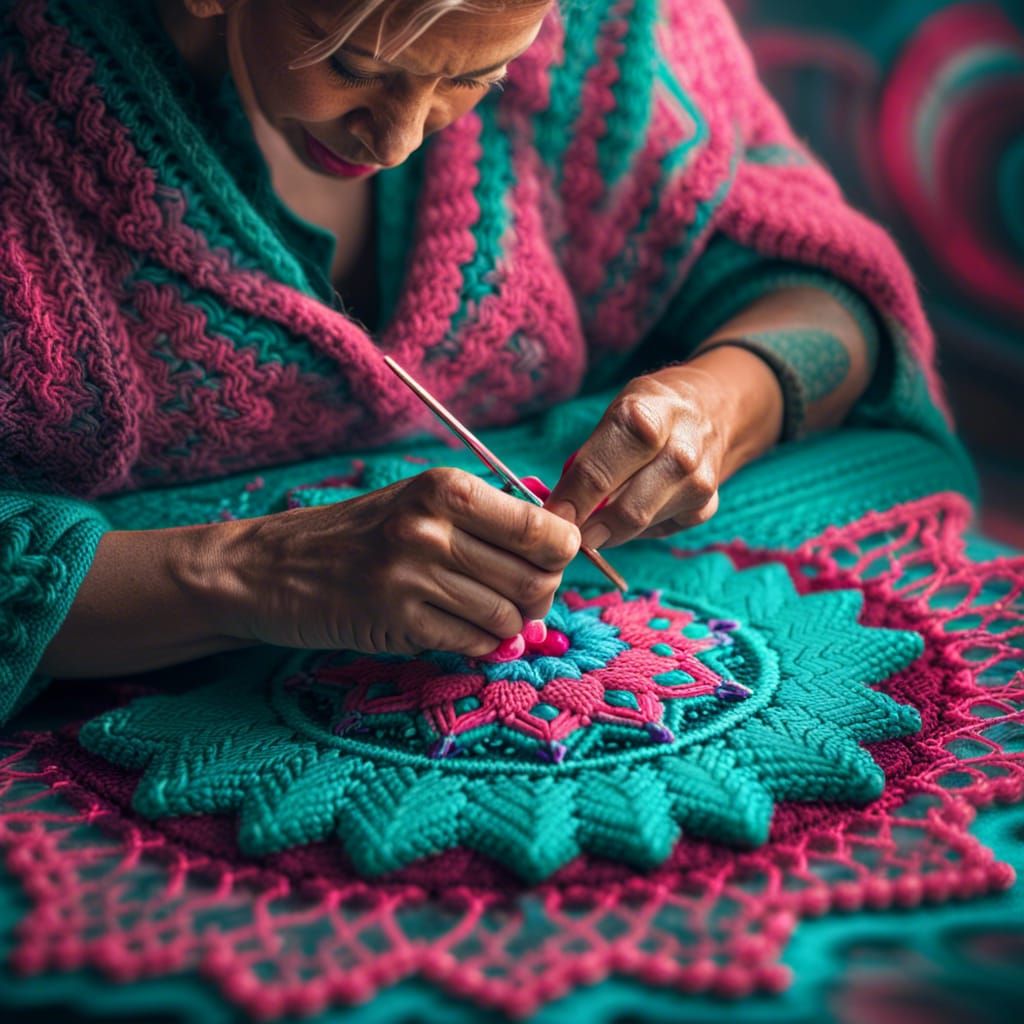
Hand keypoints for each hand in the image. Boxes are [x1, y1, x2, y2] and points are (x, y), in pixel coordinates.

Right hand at [213, 467, 580, 656]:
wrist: (271, 568)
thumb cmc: (358, 536)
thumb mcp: (420, 504)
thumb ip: (486, 520)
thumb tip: (561, 548)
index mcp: (446, 488)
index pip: (545, 530)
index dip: (558, 555)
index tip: (545, 563)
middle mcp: (431, 526)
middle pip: (534, 578)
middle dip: (537, 598)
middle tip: (517, 600)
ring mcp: (411, 575)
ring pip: (507, 617)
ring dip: (504, 626)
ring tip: (478, 615)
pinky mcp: (395, 619)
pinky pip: (471, 643)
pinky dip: (475, 645)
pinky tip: (454, 630)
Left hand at [544, 364, 735, 547]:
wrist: (715, 409)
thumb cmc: (652, 411)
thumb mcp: (617, 411)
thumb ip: (589, 456)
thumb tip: (557, 506)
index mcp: (648, 416)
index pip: (601, 469)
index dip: (573, 498)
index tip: (553, 516)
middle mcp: (680, 452)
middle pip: (626, 508)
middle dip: (590, 527)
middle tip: (566, 534)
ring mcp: (698, 483)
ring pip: (640, 526)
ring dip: (609, 531)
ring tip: (591, 523)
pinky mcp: (705, 508)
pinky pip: (656, 530)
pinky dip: (634, 529)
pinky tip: (628, 511)